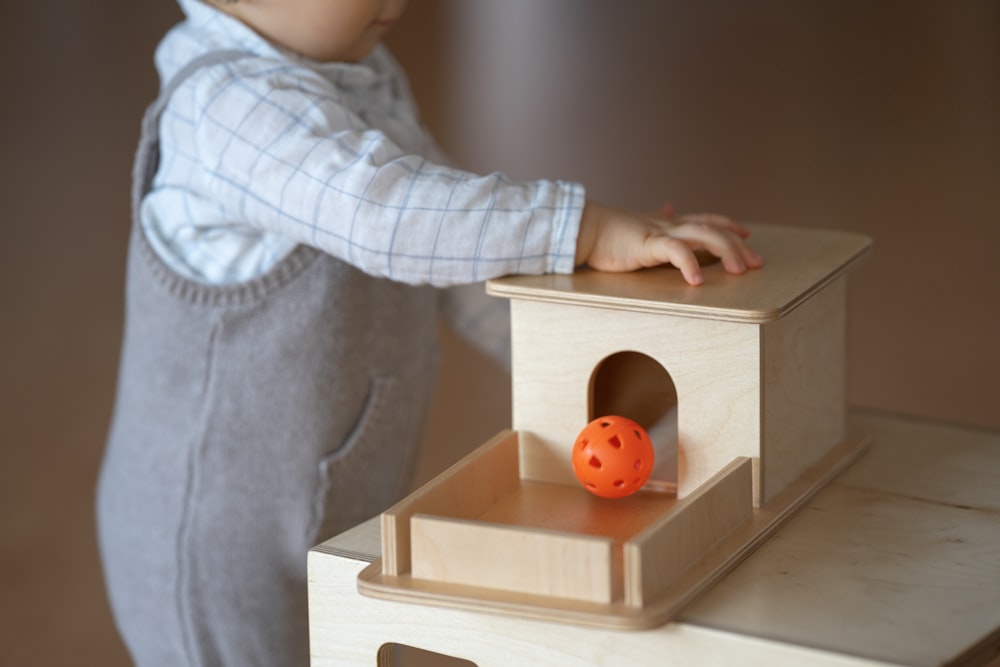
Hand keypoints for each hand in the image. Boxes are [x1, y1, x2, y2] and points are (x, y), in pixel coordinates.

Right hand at [574, 200, 762, 284]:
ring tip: (739, 271)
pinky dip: (689, 265)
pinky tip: (697, 281)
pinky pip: (675, 251)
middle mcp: (670, 225)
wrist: (585, 229)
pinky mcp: (648, 244)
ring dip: (725, 252)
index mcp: (668, 223)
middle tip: (756, 263)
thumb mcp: (638, 227)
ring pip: (704, 235)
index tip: (747, 234)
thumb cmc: (608, 234)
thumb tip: (667, 207)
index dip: (728, 224)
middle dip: (738, 245)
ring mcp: (661, 233)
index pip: (706, 219)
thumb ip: (656, 221)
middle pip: (714, 229)